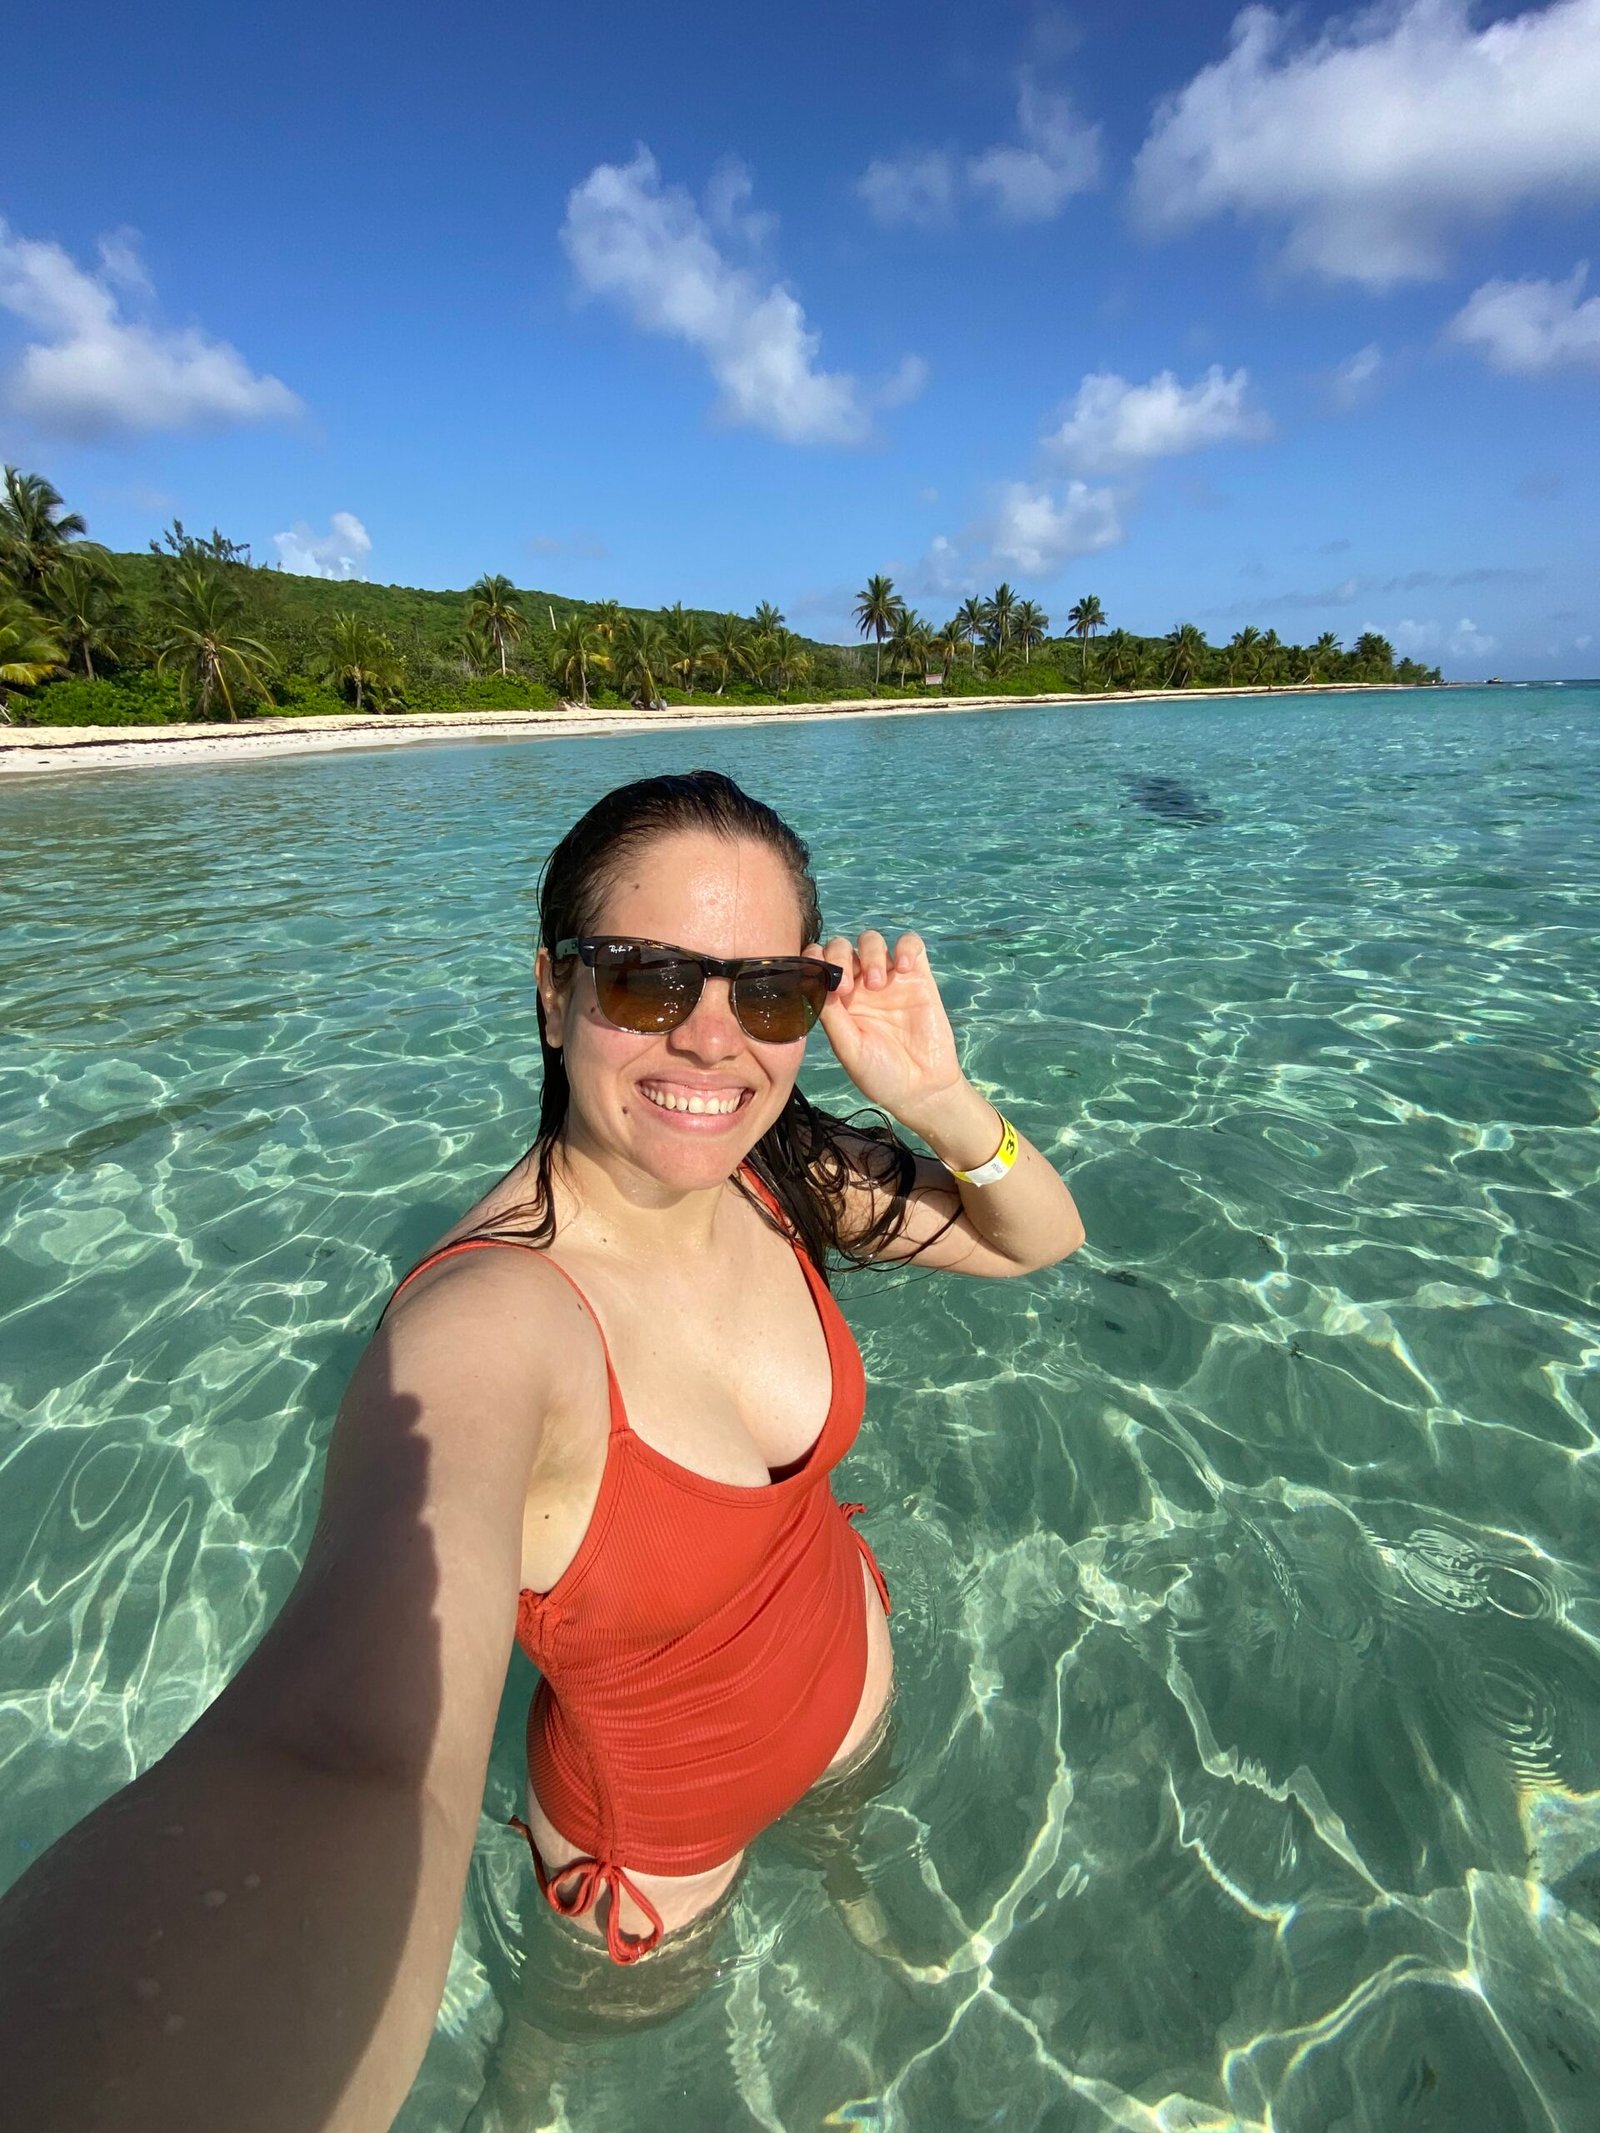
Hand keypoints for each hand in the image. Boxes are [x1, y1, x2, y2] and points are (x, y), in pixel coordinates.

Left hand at [810, 930, 965, 1129]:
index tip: (821, 978)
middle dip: (840, 957)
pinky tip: (904, 967)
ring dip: (870, 953)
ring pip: (871, 941)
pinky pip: (911, 944)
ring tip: (878, 984)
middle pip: (842, 947)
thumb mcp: (849, 1048)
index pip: (818, 964)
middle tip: (847, 987)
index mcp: (837, 1001)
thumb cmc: (879, 1074)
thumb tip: (814, 981)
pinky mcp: (918, 977)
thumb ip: (831, 1015)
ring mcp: (889, 978)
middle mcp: (860, 985)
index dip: (814, 960)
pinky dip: (906, 947)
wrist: (921, 1089)